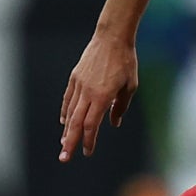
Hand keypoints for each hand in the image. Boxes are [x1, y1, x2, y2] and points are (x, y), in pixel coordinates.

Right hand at [59, 31, 139, 161]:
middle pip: (76, 123)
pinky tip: (65, 121)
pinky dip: (66, 111)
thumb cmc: (125, 62)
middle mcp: (87, 92)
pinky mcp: (75, 77)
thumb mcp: (130, 86)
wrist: (112, 37)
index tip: (88, 152)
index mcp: (102, 96)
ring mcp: (79, 84)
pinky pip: (68, 99)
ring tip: (64, 143)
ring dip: (67, 129)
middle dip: (70, 142)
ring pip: (70, 112)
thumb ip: (120, 107)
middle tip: (64, 158)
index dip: (89, 140)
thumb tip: (113, 123)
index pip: (92, 125)